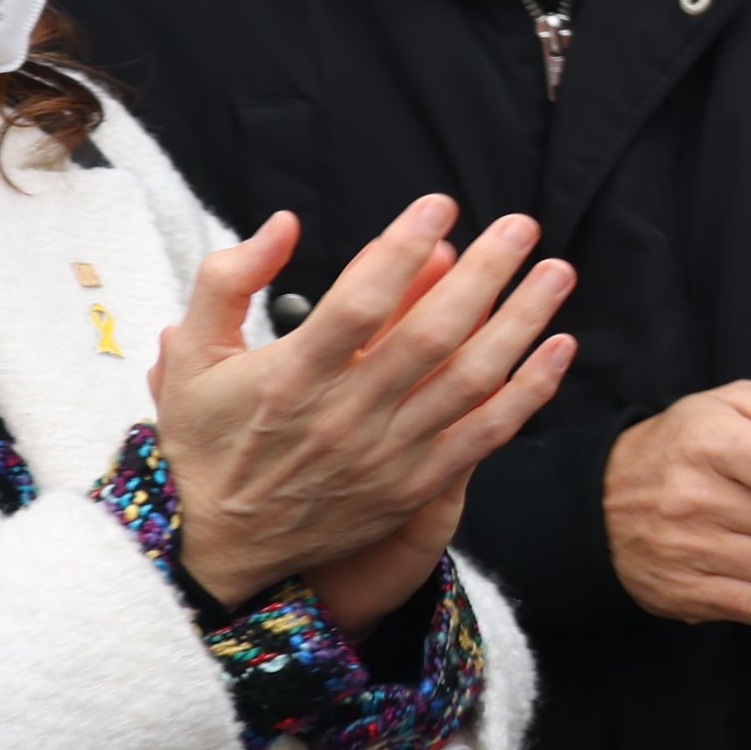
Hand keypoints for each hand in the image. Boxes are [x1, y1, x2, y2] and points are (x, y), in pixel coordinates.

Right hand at [150, 195, 576, 613]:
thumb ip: (228, 280)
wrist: (217, 544)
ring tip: (556, 272)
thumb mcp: (191, 355)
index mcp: (291, 375)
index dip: (402, 250)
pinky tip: (559, 347)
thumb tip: (286, 222)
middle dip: (484, 274)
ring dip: (521, 322)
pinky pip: (485, 434)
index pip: (359, 303)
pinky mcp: (414, 487)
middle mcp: (345, 415)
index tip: (439, 205)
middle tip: (520, 226)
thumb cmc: (207, 437)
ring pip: (470, 380)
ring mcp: (386, 454)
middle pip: (430, 334)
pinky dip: (528, 391)